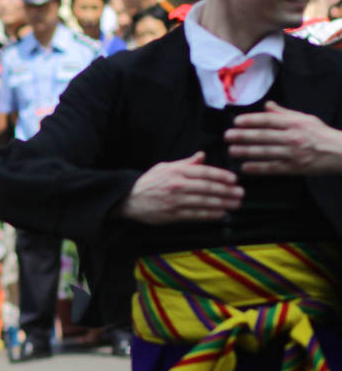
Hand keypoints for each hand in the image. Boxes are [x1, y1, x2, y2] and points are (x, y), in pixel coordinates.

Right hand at [119, 152, 242, 223]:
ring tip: (235, 204)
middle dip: (226, 191)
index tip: (234, 179)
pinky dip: (209, 215)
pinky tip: (220, 214)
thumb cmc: (149, 182)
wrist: (129, 199)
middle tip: (240, 193)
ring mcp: (175, 201)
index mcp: (176, 171)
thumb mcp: (165, 167)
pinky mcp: (173, 214)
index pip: (204, 172)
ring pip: (204, 202)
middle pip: (207, 188)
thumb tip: (203, 156)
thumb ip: (186, 163)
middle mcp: (177, 185)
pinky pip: (195, 215)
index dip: (221, 176)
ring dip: (222, 204)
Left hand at [226, 102, 341, 174]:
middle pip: (263, 136)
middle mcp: (293, 137)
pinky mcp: (294, 168)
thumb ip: (284, 113)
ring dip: (246, 152)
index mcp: (295, 123)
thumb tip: (266, 105)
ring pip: (265, 152)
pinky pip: (272, 168)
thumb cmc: (320, 134)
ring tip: (231, 151)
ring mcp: (293, 153)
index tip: (236, 122)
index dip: (251, 120)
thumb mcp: (305, 119)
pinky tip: (245, 167)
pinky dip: (258, 168)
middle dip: (243, 136)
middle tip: (227, 136)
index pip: (269, 120)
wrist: (340, 152)